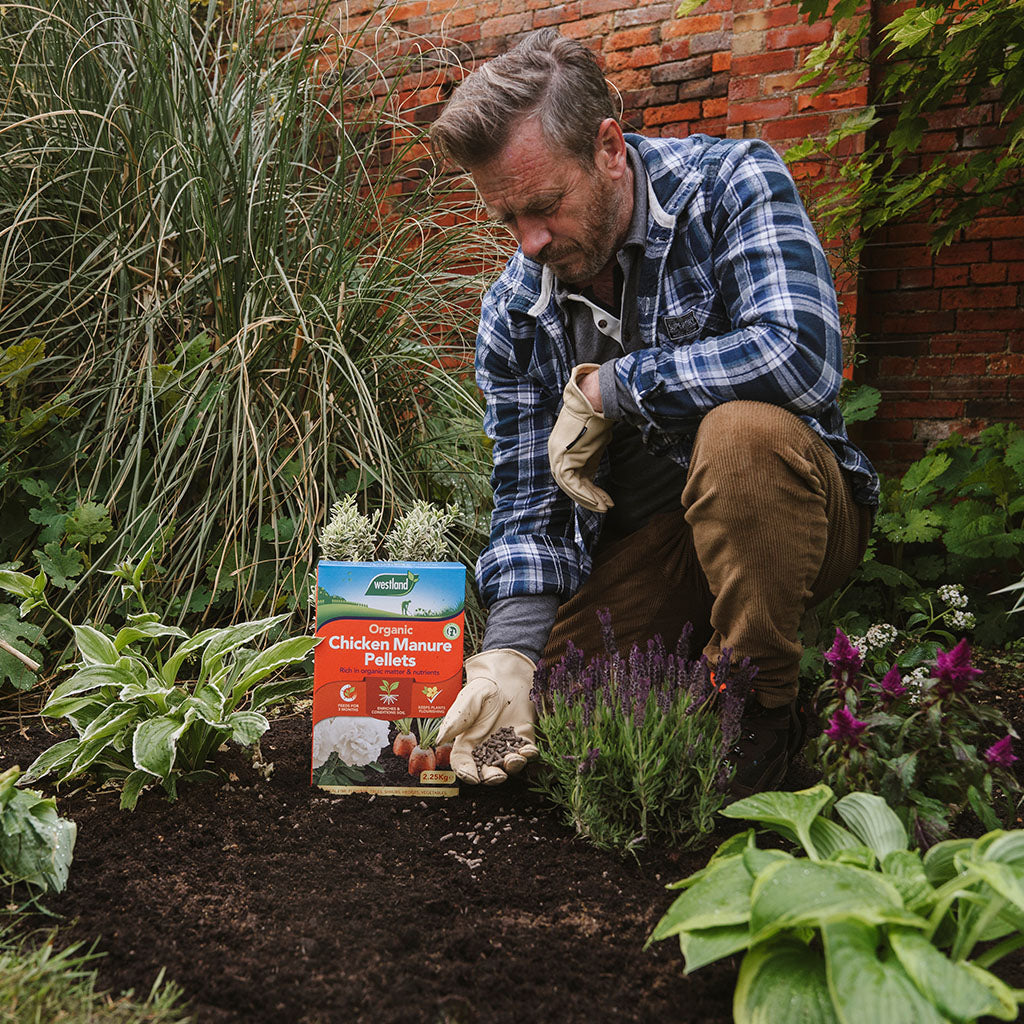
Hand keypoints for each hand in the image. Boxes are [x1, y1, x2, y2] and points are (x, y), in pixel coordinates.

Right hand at [437, 648, 538, 784]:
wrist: (505, 678)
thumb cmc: (482, 689)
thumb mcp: (467, 700)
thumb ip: (456, 720)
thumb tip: (440, 739)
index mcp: (468, 742)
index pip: (464, 763)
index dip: (466, 773)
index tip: (472, 778)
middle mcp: (487, 749)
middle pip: (487, 771)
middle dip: (492, 777)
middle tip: (497, 776)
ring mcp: (506, 746)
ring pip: (508, 765)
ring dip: (512, 767)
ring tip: (514, 759)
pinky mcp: (524, 739)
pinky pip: (527, 752)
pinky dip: (529, 754)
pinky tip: (529, 751)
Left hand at [547, 363, 614, 512]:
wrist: (596, 402)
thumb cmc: (598, 418)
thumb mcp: (594, 443)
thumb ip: (590, 459)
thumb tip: (595, 476)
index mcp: (560, 450)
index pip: (572, 477)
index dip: (588, 491)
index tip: (603, 499)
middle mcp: (555, 454)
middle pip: (570, 485)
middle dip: (589, 498)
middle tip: (604, 508)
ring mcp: (556, 457)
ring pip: (571, 488)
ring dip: (589, 499)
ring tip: (605, 507)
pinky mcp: (562, 458)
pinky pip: (572, 484)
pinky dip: (586, 494)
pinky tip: (600, 501)